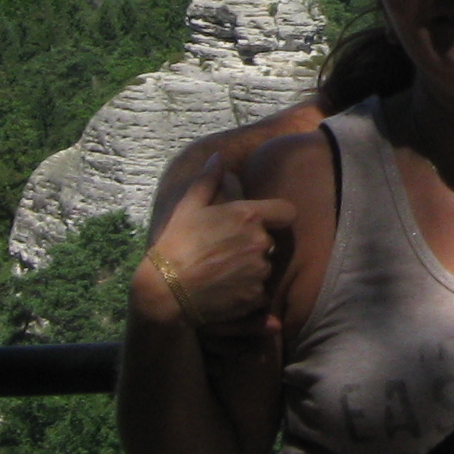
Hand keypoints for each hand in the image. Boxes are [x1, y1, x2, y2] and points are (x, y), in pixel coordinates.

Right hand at [137, 164, 292, 352]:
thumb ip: (208, 180)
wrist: (166, 289)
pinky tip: (226, 290)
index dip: (277, 217)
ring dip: (252, 269)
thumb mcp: (188, 207)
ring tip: (224, 272)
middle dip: (255, 245)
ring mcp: (260, 271)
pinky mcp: (256, 296)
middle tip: (228, 251)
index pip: (287, 212)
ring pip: (265, 267)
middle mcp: (260, 242)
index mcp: (248, 216)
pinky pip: (260, 292)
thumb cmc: (176, 244)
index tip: (264, 222)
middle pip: (271, 241)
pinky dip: (248, 292)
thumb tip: (218, 157)